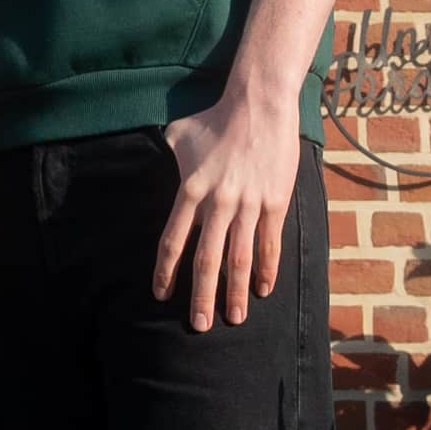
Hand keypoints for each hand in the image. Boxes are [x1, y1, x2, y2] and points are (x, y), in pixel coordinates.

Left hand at [153, 77, 299, 328]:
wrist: (259, 103)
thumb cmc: (216, 118)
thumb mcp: (178, 134)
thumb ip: (168, 155)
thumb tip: (156, 159)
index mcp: (190, 190)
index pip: (173, 241)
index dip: (166, 271)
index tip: (161, 295)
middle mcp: (217, 203)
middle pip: (206, 260)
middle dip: (201, 297)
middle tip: (198, 326)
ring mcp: (248, 205)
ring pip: (239, 259)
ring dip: (235, 293)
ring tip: (233, 319)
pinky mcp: (274, 203)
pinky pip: (268, 244)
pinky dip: (266, 270)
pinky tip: (262, 290)